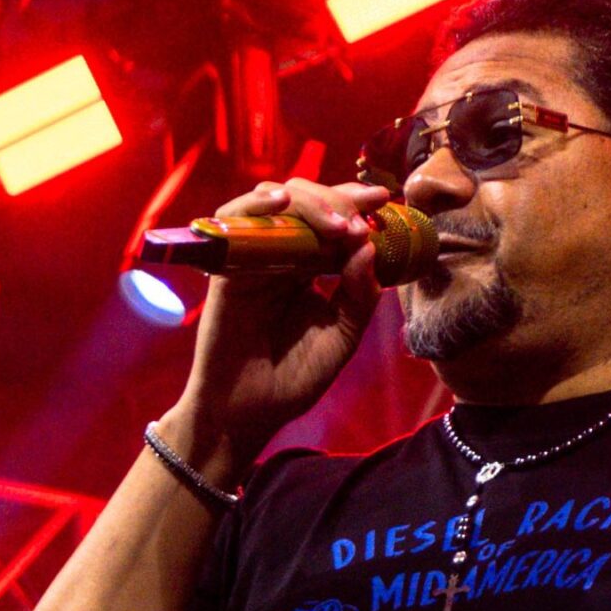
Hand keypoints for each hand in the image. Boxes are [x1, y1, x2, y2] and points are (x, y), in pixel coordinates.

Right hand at [168, 177, 394, 482]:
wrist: (249, 411)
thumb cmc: (294, 380)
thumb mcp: (341, 339)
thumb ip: (358, 298)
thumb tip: (368, 247)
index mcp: (314, 269)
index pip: (334, 222)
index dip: (356, 204)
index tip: (383, 199)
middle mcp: (284, 256)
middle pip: (307, 203)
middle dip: (337, 200)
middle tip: (360, 216)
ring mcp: (254, 259)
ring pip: (275, 203)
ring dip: (307, 201)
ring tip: (335, 221)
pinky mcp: (227, 267)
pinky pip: (234, 223)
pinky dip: (254, 204)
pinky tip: (280, 201)